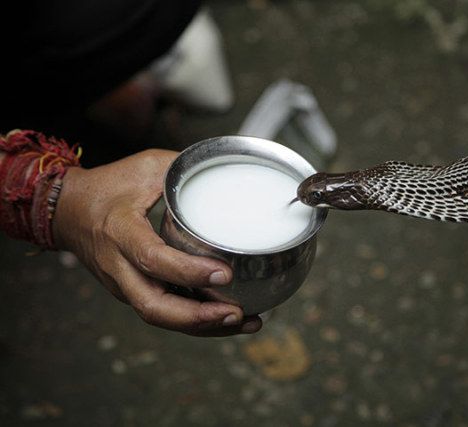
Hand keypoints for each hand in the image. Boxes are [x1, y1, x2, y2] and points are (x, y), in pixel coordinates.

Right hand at [52, 149, 261, 335]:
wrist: (68, 211)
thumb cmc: (109, 187)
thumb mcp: (147, 167)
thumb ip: (184, 170)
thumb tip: (228, 171)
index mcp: (120, 231)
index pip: (152, 259)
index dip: (188, 272)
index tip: (225, 273)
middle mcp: (118, 266)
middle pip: (153, 306)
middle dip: (198, 316)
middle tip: (238, 312)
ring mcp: (123, 284)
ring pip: (160, 316)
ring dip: (204, 326)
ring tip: (247, 321)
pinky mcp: (132, 292)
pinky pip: (164, 313)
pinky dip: (197, 321)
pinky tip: (229, 320)